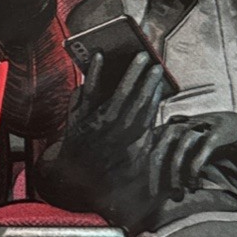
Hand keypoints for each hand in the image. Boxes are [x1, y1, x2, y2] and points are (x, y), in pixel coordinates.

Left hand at [47, 52, 170, 226]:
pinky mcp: (78, 119)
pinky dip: (93, 74)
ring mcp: (96, 123)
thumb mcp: (135, 160)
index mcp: (131, 139)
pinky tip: (98, 57)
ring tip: (137, 55)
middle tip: (152, 60)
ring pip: (116, 93)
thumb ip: (149, 141)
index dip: (154, 90)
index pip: (147, 109)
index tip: (160, 74)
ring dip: (128, 73)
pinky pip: (87, 93)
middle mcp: (116, 130)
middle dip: (144, 77)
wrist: (74, 181)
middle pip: (134, 98)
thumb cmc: (107, 172)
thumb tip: (161, 123)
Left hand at [150, 111, 236, 200]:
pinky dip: (194, 172)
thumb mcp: (183, 147)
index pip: (148, 148)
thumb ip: (168, 158)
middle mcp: (178, 126)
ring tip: (177, 196)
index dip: (142, 167)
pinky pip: (200, 155)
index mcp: (167, 128)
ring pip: (178, 154)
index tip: (142, 186)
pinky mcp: (214, 135)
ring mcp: (196, 128)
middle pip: (159, 151)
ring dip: (176, 177)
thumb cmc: (204, 143)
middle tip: (156, 196)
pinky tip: (194, 186)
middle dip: (156, 176)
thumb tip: (153, 183)